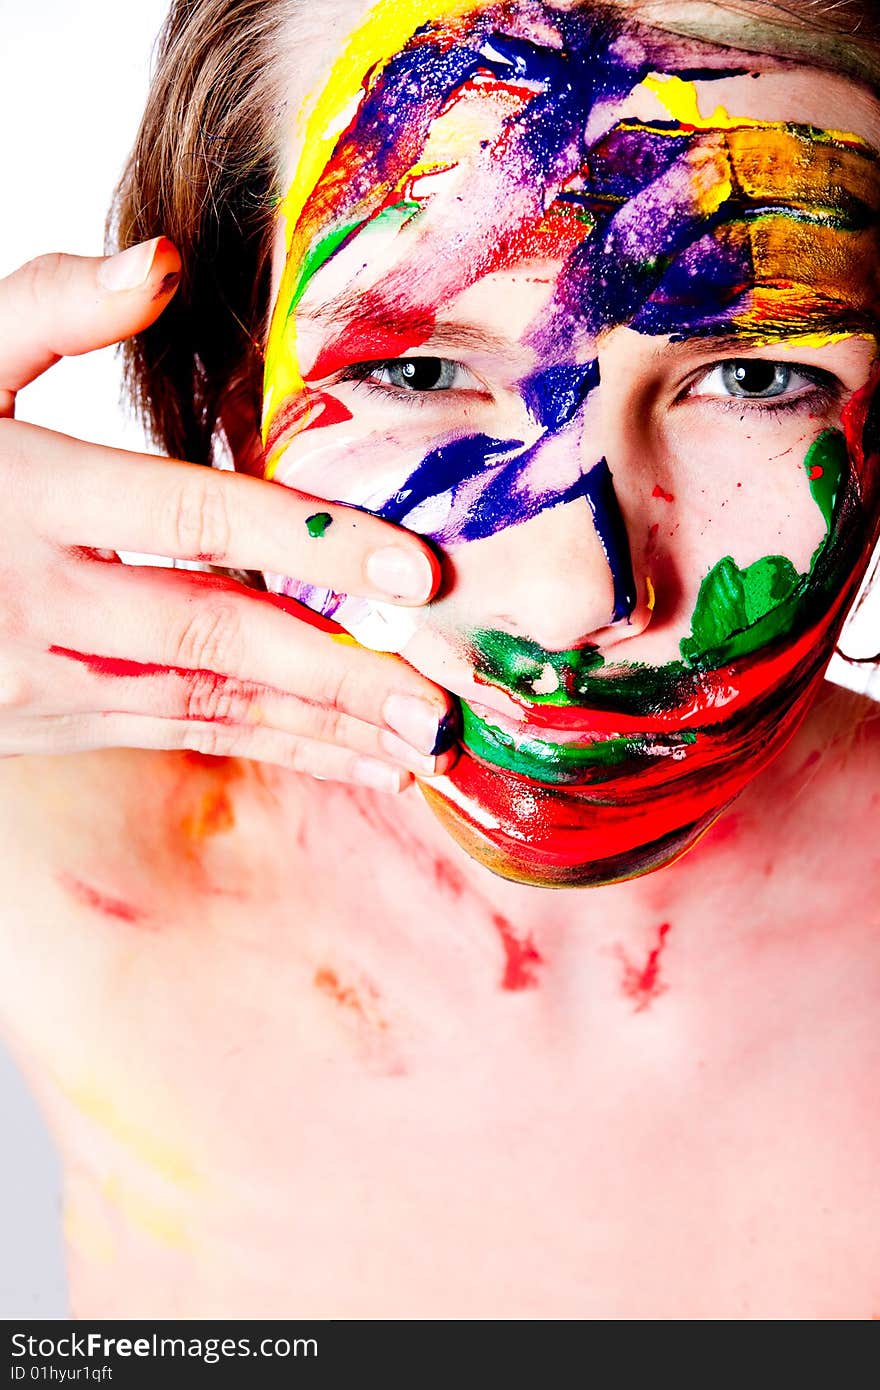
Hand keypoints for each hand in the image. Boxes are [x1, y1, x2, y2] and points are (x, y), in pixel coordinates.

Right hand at [0, 239, 457, 791]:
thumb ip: (43, 306)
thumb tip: (165, 258)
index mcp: (26, 495)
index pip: (193, 516)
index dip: (310, 544)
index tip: (415, 573)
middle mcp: (39, 599)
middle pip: (215, 635)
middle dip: (335, 675)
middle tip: (442, 704)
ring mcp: (39, 676)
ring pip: (203, 705)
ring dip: (314, 731)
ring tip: (413, 748)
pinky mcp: (44, 719)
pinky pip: (171, 733)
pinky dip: (261, 747)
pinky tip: (333, 755)